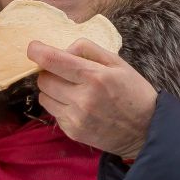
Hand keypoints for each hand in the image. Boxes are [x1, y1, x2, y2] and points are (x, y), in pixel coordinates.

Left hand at [29, 40, 157, 157]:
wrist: (146, 130)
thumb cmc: (133, 92)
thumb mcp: (118, 63)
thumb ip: (89, 49)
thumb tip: (64, 50)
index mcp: (95, 77)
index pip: (53, 61)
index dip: (37, 51)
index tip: (33, 48)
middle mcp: (82, 98)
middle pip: (44, 79)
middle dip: (49, 72)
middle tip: (64, 72)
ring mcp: (76, 118)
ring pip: (44, 97)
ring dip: (52, 90)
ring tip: (71, 89)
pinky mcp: (73, 132)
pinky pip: (53, 112)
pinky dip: (60, 106)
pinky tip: (78, 106)